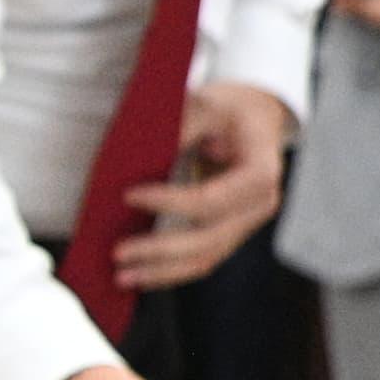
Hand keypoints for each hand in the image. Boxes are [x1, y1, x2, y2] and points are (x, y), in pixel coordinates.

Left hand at [112, 82, 289, 288]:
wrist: (254, 118)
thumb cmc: (230, 109)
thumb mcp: (206, 104)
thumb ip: (180, 129)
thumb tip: (143, 159)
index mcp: (261, 172)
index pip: (214, 199)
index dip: (171, 203)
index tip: (129, 195)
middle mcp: (260, 205)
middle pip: (210, 239)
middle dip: (162, 250)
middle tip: (119, 252)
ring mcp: (247, 222)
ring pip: (206, 258)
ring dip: (163, 271)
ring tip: (122, 276)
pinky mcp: (231, 231)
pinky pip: (203, 258)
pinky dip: (171, 270)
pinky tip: (141, 276)